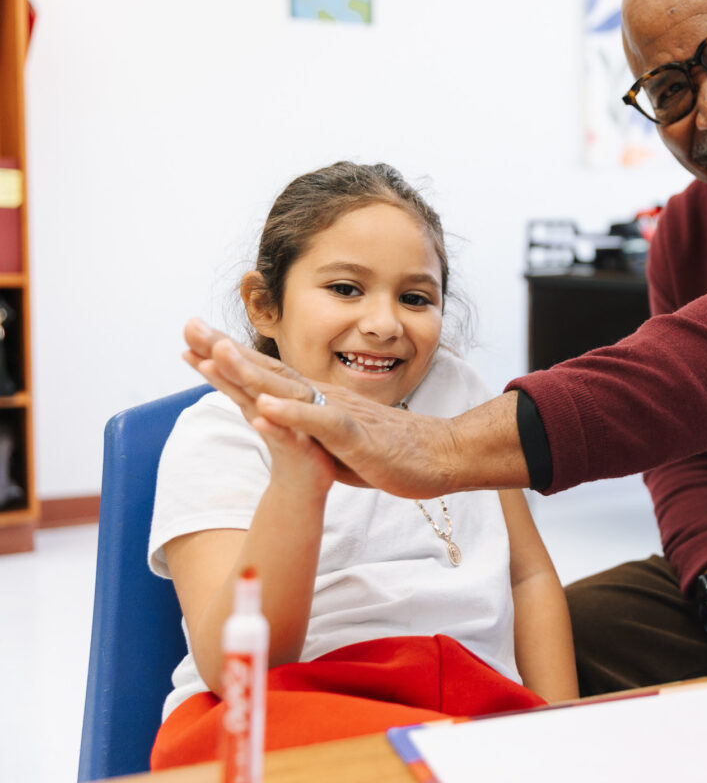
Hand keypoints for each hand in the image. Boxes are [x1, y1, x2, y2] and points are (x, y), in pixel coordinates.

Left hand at [184, 317, 522, 497]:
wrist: (442, 455)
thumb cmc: (392, 448)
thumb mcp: (338, 435)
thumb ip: (308, 426)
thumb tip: (281, 420)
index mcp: (317, 399)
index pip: (265, 373)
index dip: (228, 357)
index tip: (190, 342)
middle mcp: (324, 397)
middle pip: (268, 370)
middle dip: (225, 350)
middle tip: (188, 328)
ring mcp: (340, 413)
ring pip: (290, 389)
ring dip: (253, 373)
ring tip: (216, 355)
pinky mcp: (356, 435)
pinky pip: (321, 423)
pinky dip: (292, 416)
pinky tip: (265, 410)